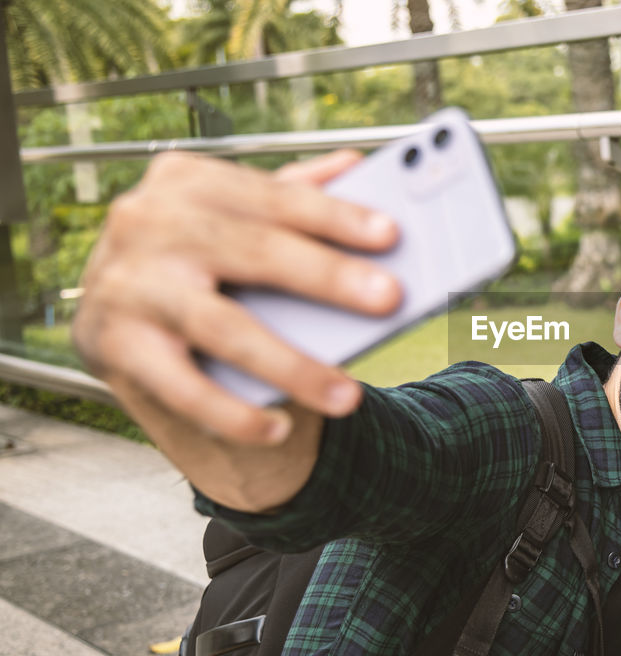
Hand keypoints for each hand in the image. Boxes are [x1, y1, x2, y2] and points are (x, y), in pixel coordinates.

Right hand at [72, 150, 400, 506]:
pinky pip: (180, 387)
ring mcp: (126, 284)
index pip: (273, 195)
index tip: (389, 233)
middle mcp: (147, 222)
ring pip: (222, 327)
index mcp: (187, 180)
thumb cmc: (196, 256)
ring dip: (291, 366)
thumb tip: (354, 165)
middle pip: (253, 251)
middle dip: (326, 276)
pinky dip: (230, 413)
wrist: (116, 313)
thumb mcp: (235, 216)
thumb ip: (290, 192)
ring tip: (347, 395)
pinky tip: (277, 428)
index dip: (333, 214)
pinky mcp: (112, 344)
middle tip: (389, 298)